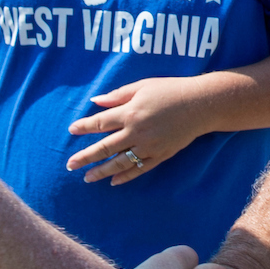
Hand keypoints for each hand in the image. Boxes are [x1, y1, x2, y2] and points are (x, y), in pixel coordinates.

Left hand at [66, 78, 209, 184]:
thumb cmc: (169, 90)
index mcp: (130, 113)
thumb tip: (95, 101)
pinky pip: (140, 169)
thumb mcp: (141, 86)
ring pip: (120, 162)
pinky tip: (113, 181)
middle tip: (69, 165)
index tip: (71, 130)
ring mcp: (149, 146)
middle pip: (105, 147)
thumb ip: (117, 95)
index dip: (84, 127)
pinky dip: (126, 176)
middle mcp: (136, 132)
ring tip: (87, 178)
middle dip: (85, 157)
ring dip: (101, 171)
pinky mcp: (160, 155)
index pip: (100, 123)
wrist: (200, 105)